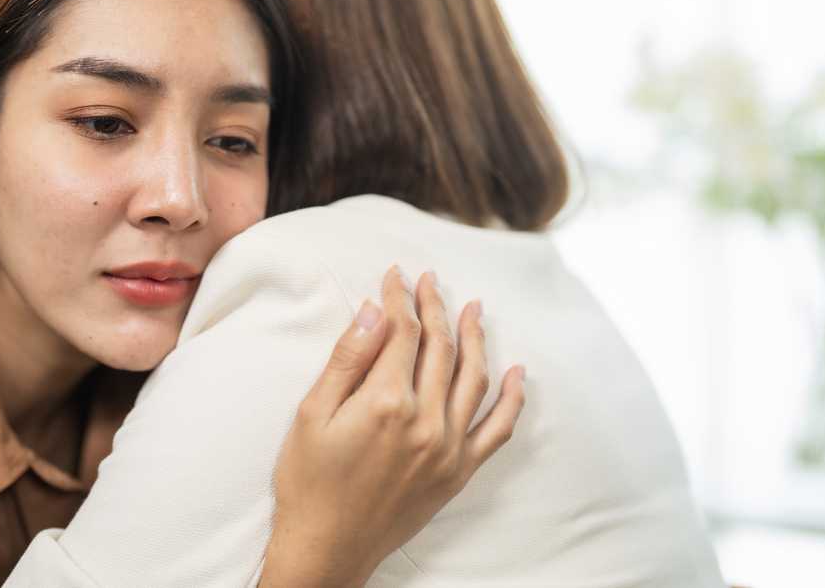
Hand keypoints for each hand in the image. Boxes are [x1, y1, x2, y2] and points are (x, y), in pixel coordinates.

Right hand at [260, 266, 526, 586]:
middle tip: (429, 281)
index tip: (396, 276)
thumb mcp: (311, 413)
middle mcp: (425, 421)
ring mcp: (448, 448)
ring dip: (475, 337)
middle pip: (439, 346)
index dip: (400, 297)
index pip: (403, 331)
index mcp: (386, 402)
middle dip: (435, 306)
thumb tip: (375, 310)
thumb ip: (348, 358)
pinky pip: (497, 429)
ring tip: (473, 309)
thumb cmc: (309, 481)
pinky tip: (516, 373)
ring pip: (472, 377)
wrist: (327, 547)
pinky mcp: (458, 471)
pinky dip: (510, 398)